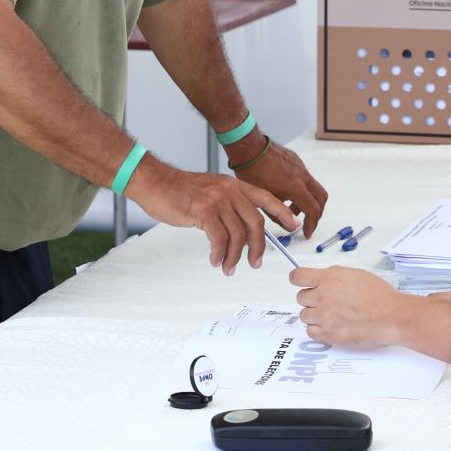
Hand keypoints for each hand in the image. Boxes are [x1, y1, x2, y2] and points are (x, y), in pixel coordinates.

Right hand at [124, 164, 300, 275]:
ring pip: (238, 234)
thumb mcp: (212, 192)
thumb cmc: (180, 190)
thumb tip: (244, 232)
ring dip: (235, 256)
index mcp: (235, 185)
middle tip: (255, 262)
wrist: (156, 183)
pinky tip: (215, 260)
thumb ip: (230, 206)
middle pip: (256, 222)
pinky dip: (220, 254)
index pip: (266, 198)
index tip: (294, 226)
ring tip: (229, 268)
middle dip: (258, 247)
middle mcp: (230, 190)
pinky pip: (219, 239)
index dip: (282, 213)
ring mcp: (217, 200)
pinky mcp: (203, 211)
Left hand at [228, 137, 327, 236]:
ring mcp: (300, 167)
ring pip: (313, 187)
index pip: (313, 210)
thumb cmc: (252, 171)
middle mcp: (302, 176)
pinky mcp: (295, 160)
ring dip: (307, 200)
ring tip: (291, 208)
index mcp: (296, 187)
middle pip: (321, 197)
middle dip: (317, 212)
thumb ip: (279, 215)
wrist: (249, 148)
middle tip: (308, 221)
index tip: (306, 232)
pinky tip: (285, 192)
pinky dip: (301, 189)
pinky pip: (305, 177)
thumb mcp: (265, 200)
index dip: (312, 224)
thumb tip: (289, 225)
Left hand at [289, 265, 410, 348]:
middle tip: (326, 301)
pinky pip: (311, 332)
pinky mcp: (329, 335)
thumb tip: (322, 278)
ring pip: (304, 316)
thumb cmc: (380, 296)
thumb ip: (334, 276)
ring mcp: (325, 317)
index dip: (297, 279)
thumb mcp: (356, 274)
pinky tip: (332, 326)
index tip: (299, 281)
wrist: (393, 317)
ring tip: (332, 315)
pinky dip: (318, 330)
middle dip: (311, 299)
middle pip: (300, 297)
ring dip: (315, 315)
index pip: (297, 276)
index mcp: (330, 279)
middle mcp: (324, 297)